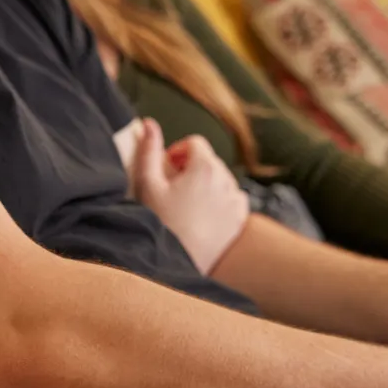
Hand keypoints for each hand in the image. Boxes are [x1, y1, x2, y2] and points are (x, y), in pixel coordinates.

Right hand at [133, 119, 248, 273]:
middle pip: (209, 160)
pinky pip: (233, 200)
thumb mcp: (147, 185)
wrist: (176, 264)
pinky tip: (203, 216)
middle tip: (173, 190)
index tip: (167, 169)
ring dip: (206, 184)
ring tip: (187, 205)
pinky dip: (220, 202)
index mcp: (205, 167)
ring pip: (222, 179)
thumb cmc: (159, 223)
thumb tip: (149, 124)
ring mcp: (236, 201)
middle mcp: (226, 180)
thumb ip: (148, 150)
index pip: (195, 143)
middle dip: (191, 168)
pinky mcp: (239, 220)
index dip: (178, 151)